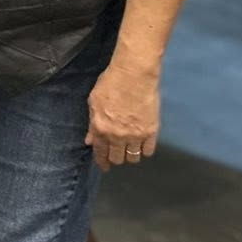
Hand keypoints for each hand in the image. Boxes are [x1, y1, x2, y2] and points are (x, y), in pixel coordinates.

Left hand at [85, 57, 160, 171]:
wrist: (134, 75)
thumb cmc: (110, 83)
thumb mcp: (93, 102)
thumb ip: (92, 124)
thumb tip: (90, 140)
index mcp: (101, 128)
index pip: (100, 152)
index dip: (102, 162)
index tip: (104, 166)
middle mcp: (117, 135)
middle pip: (117, 158)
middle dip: (115, 159)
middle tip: (116, 156)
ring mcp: (136, 135)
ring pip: (133, 158)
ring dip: (129, 156)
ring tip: (128, 150)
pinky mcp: (152, 131)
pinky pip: (148, 151)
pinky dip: (144, 151)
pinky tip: (141, 146)